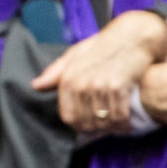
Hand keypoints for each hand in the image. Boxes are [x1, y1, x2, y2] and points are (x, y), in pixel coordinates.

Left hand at [31, 10, 166, 134]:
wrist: (131, 38)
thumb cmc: (101, 47)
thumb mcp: (74, 56)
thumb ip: (55, 73)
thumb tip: (35, 86)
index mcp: (68, 79)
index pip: (68, 116)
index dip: (78, 125)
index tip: (87, 126)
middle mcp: (81, 83)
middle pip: (86, 122)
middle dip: (96, 129)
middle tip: (104, 127)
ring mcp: (100, 86)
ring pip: (104, 121)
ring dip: (111, 128)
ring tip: (116, 126)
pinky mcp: (119, 87)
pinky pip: (120, 116)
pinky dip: (124, 124)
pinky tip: (125, 124)